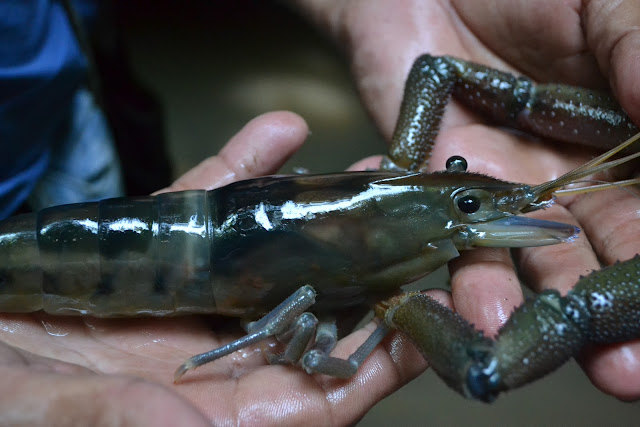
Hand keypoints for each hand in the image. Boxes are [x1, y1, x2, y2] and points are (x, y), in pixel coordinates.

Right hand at [0, 112, 425, 424]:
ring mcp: (187, 301)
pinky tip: (276, 133)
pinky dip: (239, 171)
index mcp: (215, 413)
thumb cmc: (7, 404)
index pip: (320, 391)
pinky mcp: (153, 256)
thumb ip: (125, 421)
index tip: (424, 313)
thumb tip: (183, 424)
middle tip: (409, 221)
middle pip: (311, 311)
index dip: (379, 358)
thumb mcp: (57, 418)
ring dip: (315, 208)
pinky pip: (207, 211)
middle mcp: (213, 358)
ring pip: (268, 250)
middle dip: (362, 266)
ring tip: (361, 166)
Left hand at [292, 0, 639, 398]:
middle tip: (617, 371)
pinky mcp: (436, 183)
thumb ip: (638, 46)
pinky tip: (444, 293)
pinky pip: (436, 229)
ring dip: (512, 296)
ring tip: (508, 328)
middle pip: (587, 257)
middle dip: (597, 311)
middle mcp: (563, 182)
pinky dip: (438, 259)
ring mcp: (497, 186)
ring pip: (509, 256)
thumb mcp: (604, 4)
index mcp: (622, 147)